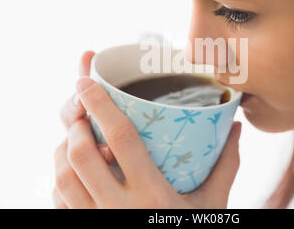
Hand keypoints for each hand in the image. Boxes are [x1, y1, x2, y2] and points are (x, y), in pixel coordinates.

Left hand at [53, 50, 241, 208]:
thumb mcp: (213, 204)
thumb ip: (226, 164)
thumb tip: (235, 126)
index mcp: (151, 195)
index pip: (120, 138)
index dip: (100, 104)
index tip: (85, 80)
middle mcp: (116, 209)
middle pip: (81, 154)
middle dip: (76, 124)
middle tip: (82, 108)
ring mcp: (96, 222)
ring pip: (63, 177)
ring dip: (64, 149)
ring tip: (77, 135)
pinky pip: (59, 202)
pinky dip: (61, 179)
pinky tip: (74, 171)